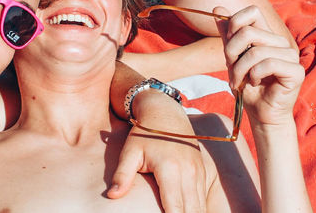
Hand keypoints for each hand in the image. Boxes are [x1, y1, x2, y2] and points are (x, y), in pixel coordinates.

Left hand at [109, 90, 206, 212]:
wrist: (165, 112)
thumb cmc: (145, 132)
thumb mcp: (130, 151)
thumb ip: (122, 174)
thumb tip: (112, 195)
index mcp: (171, 170)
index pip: (176, 208)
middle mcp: (189, 174)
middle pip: (193, 212)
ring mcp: (198, 174)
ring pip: (200, 208)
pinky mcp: (201, 174)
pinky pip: (202, 200)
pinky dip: (198, 212)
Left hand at [215, 5, 303, 126]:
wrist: (260, 112)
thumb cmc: (247, 85)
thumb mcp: (233, 57)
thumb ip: (228, 34)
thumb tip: (217, 7)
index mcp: (267, 35)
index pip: (253, 11)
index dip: (235, 22)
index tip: (228, 41)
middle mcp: (280, 42)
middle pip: (249, 32)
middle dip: (232, 52)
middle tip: (231, 69)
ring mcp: (291, 55)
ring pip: (256, 51)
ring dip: (240, 69)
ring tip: (240, 80)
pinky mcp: (296, 71)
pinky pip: (268, 64)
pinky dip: (254, 75)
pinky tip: (255, 82)